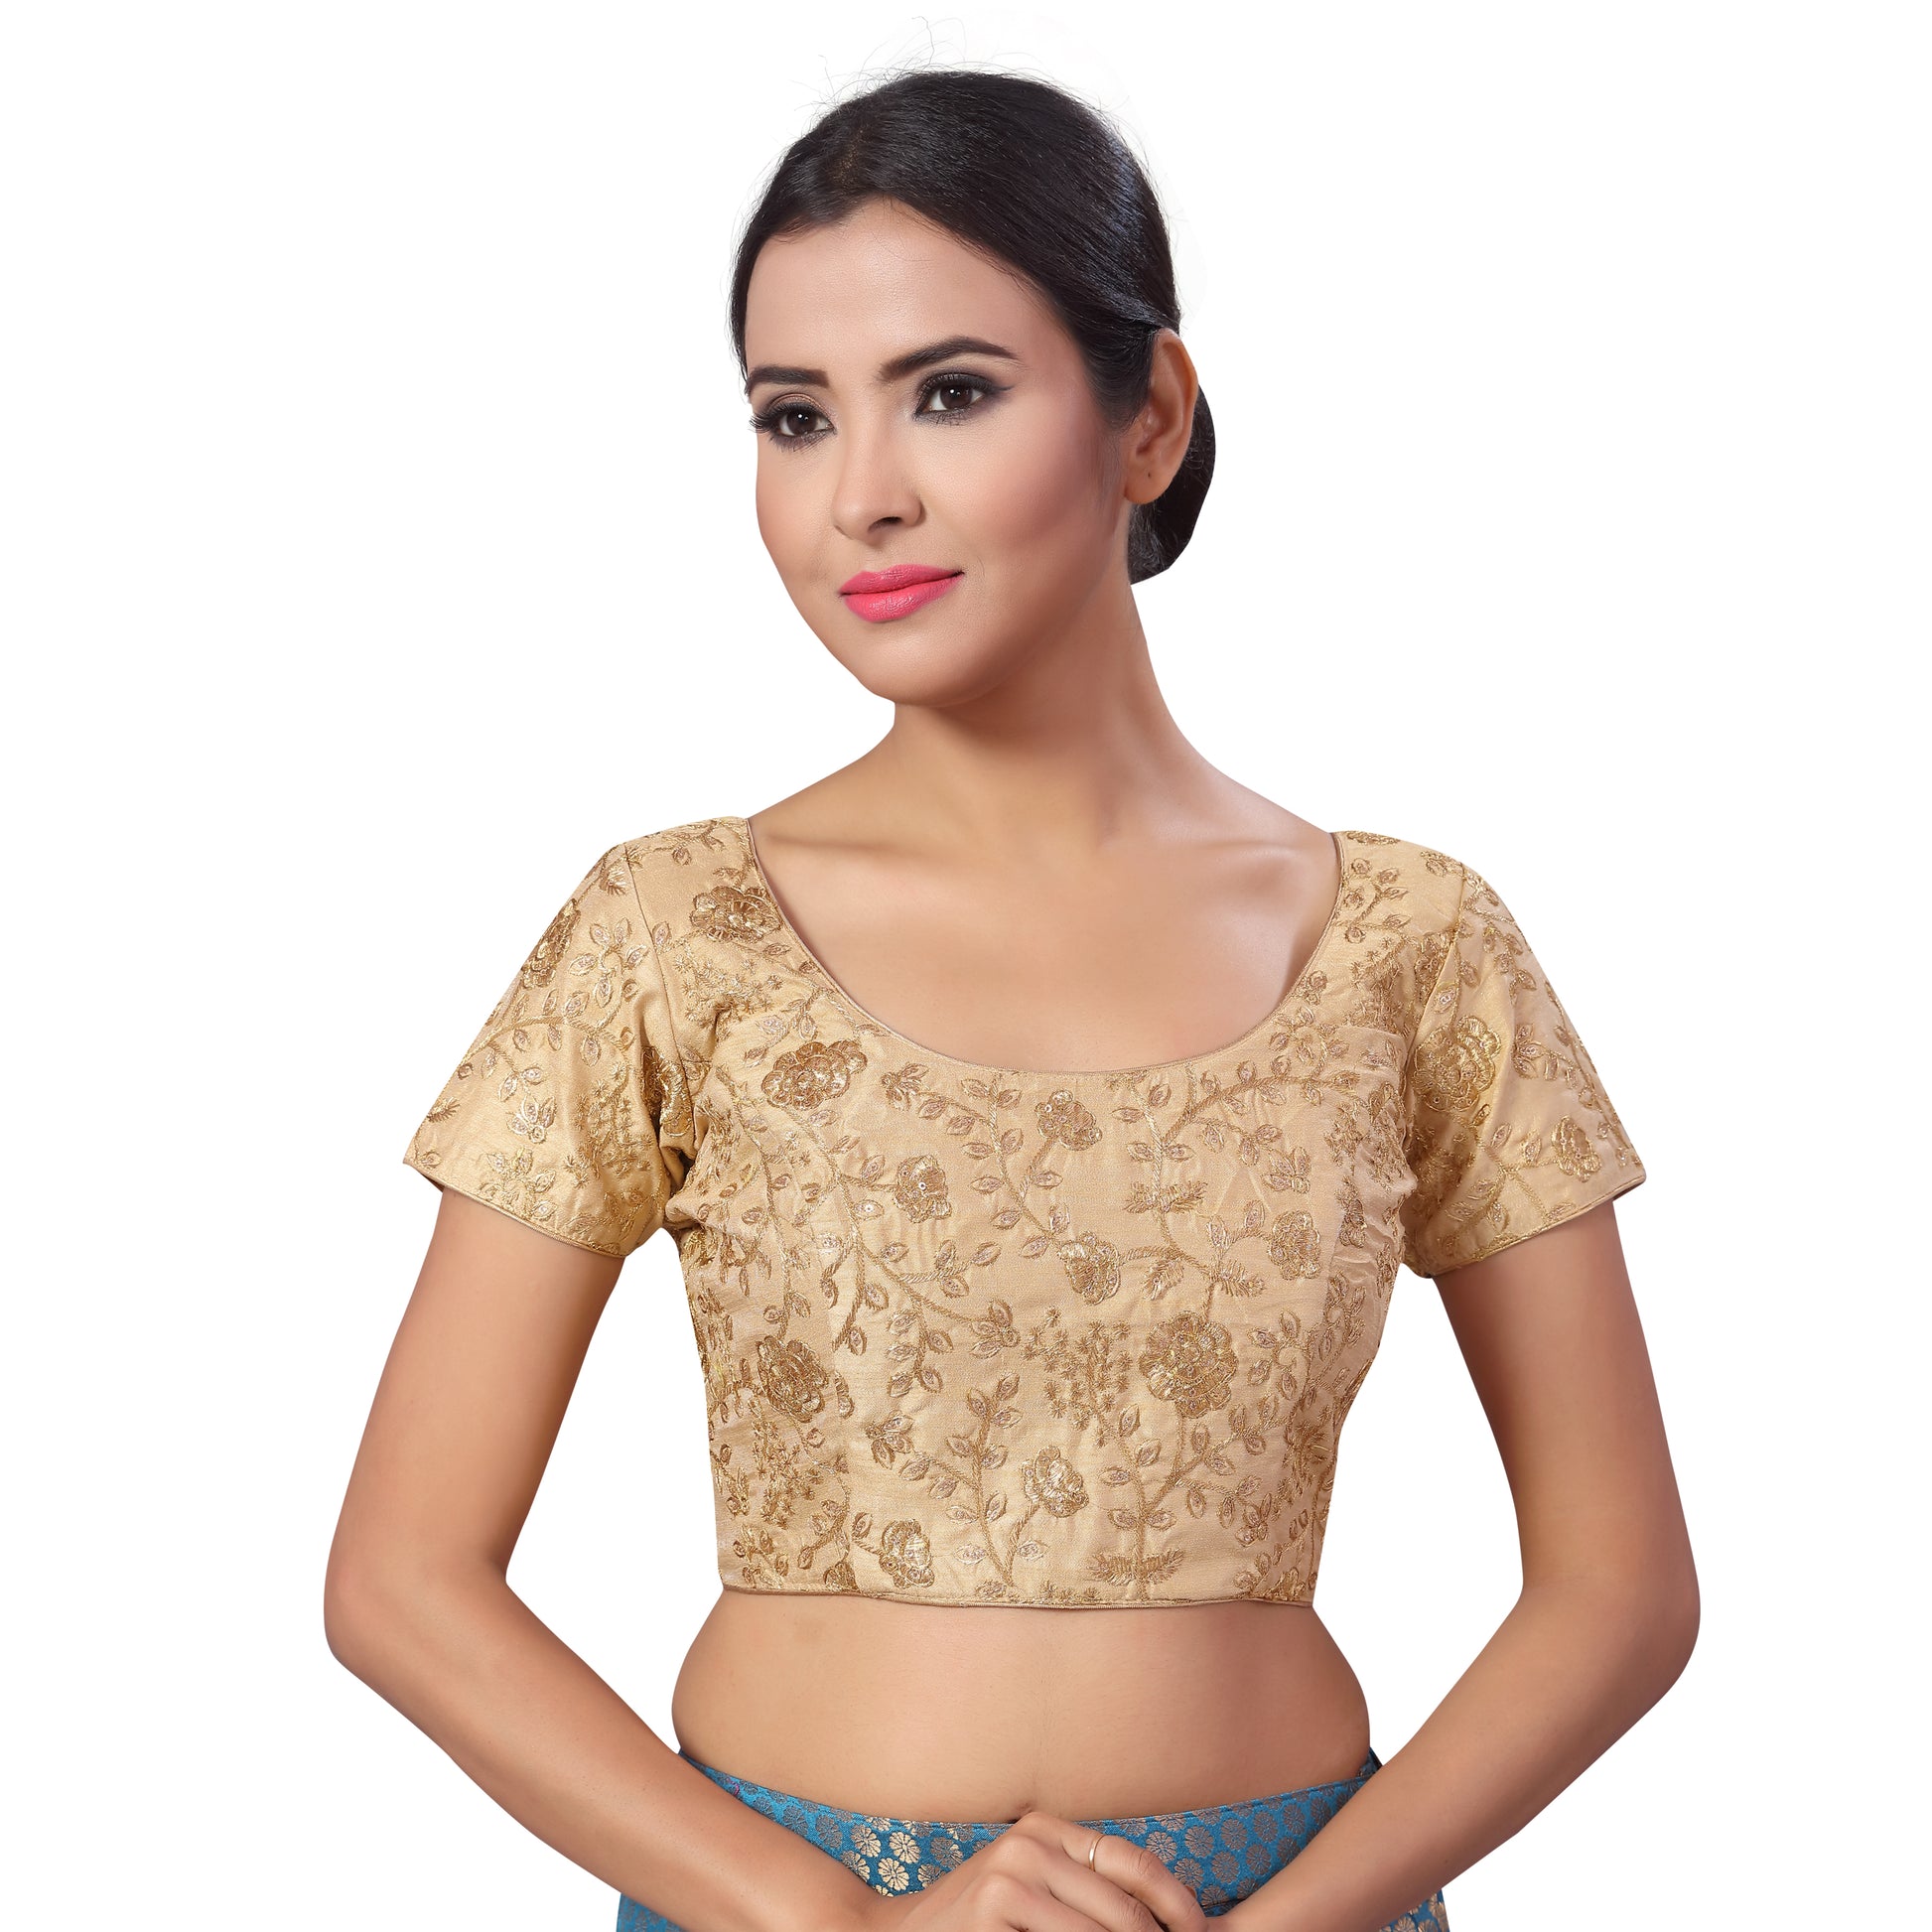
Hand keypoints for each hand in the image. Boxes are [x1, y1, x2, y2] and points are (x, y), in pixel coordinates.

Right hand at [851, 1808, 1211, 1931]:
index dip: (1176, 1902)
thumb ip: (1079, 1886)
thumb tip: (1164, 1916)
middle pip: (1122, 1907)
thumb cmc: (973, 1920)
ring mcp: (1008, 1878)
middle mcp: (1029, 1843)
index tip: (1201, 1931)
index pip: (1131, 1862)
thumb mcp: (1027, 1884)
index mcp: (1044, 1827)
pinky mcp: (993, 1912)